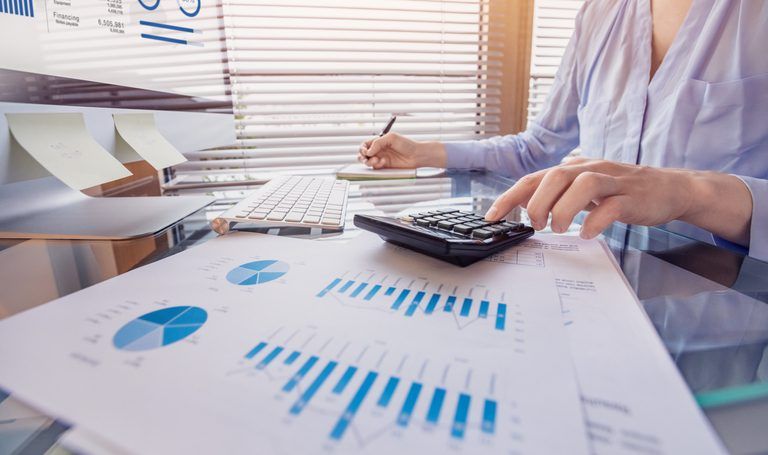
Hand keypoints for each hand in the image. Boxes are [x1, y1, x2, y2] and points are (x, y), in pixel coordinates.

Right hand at [358, 132, 445, 168]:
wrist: (416, 155)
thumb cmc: (407, 144)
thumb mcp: (391, 138)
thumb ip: (378, 143)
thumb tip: (368, 151)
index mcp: (379, 142)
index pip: (365, 145)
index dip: (363, 148)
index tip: (366, 150)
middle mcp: (379, 150)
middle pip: (363, 154)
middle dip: (362, 156)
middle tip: (366, 157)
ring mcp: (381, 159)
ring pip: (368, 162)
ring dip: (369, 161)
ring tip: (376, 160)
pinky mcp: (385, 167)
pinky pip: (375, 168)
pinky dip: (377, 165)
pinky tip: (384, 162)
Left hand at [485, 157, 752, 244]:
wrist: (670, 188)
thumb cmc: (622, 190)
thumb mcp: (585, 187)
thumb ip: (558, 192)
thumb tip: (526, 204)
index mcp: (574, 169)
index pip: (534, 178)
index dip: (510, 197)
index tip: (491, 217)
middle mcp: (590, 169)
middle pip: (555, 176)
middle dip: (537, 202)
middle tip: (535, 224)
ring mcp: (613, 182)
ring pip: (581, 185)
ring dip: (563, 210)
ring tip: (558, 228)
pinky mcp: (632, 197)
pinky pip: (610, 207)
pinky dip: (594, 221)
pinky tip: (586, 234)